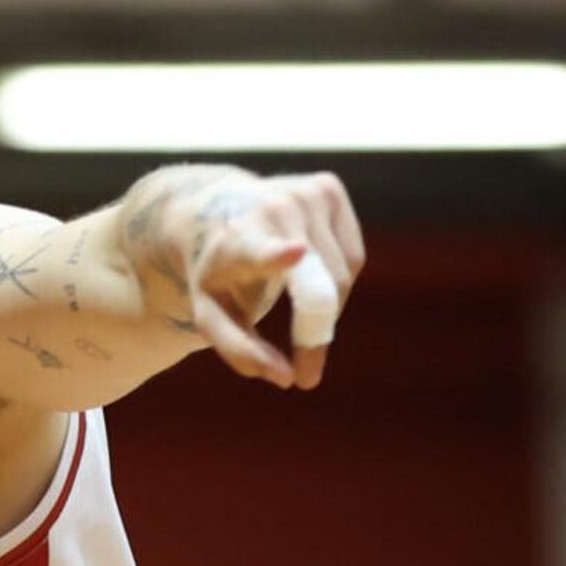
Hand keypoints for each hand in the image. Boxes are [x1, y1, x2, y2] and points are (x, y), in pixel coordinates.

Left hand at [161, 171, 366, 389]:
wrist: (212, 213)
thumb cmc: (216, 274)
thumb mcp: (211, 317)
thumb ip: (241, 352)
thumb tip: (288, 378)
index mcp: (239, 241)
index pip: (261, 249)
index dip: (279, 254)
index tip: (295, 252)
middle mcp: (272, 209)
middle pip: (322, 288)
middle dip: (317, 334)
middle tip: (306, 370)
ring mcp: (304, 193)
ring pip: (344, 274)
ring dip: (329, 306)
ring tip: (298, 312)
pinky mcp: (329, 188)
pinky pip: (353, 255)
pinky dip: (339, 277)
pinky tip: (310, 274)